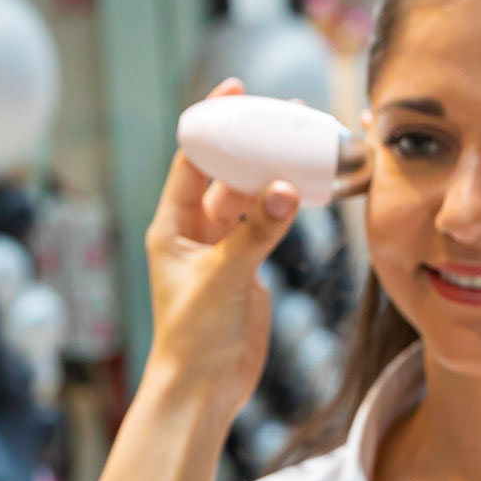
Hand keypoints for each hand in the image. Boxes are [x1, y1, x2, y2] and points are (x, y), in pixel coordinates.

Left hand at [144, 78, 299, 416]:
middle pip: (226, 173)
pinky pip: (270, 226)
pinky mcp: (247, 270)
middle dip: (252, 143)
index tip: (236, 90)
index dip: (212, 122)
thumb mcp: (222, 278)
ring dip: (274, 174)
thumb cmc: (193, 338)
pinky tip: (309, 187)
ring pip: (252, 199)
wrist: (204, 390)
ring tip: (304, 143)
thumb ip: (255, 233)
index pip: (191, 158)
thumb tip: (285, 189)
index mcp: (171, 225)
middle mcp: (195, 232)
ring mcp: (223, 250)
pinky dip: (288, 208)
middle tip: (284, 113)